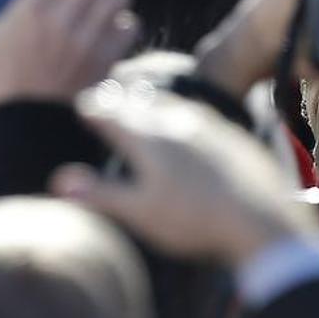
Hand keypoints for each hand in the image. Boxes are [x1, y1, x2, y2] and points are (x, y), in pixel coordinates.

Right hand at [52, 91, 318, 265]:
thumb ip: (100, 194)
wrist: (261, 220)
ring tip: (145, 105)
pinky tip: (193, 125)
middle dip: (121, 102)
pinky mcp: (236, 140)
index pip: (114, 117)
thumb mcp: (141, 213)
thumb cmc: (195, 221)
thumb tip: (57, 180)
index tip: (83, 104)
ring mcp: (212, 130)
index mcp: (151, 140)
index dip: (96, 111)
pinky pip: (204, 119)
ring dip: (155, 105)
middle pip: (143, 106)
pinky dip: (186, 118)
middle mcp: (180, 125)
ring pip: (175, 108)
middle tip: (108, 96)